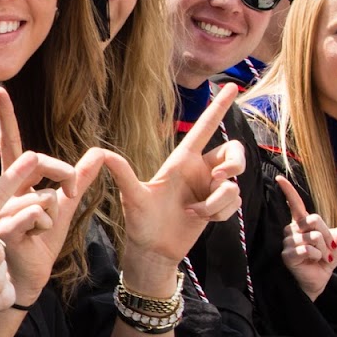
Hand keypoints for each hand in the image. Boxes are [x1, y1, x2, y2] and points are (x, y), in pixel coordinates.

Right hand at [0, 87, 105, 306]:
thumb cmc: (40, 244)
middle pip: (37, 163)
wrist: (29, 278)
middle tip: (69, 193)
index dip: (7, 119)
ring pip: (44, 194)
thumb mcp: (65, 208)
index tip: (1, 92)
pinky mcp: (4, 226)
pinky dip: (45, 227)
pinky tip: (32, 241)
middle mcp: (6, 191)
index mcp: (18, 185)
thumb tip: (97, 152)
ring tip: (38, 234)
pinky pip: (38, 213)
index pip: (13, 146)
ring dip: (52, 216)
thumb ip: (79, 179)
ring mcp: (2, 207)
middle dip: (63, 176)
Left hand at [97, 83, 246, 274]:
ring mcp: (210, 189)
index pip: (204, 128)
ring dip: (218, 201)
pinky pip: (235, 202)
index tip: (232, 85)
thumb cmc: (140, 222)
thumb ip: (121, 173)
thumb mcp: (131, 196)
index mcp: (181, 160)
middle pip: (234, 152)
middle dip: (235, 162)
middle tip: (219, 177)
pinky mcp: (218, 207)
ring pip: (234, 184)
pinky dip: (220, 213)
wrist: (153, 251)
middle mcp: (199, 170)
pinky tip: (201, 219)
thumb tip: (101, 153)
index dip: (218, 107)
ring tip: (196, 211)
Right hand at [275, 175, 336, 299]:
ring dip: (322, 250)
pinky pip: (308, 249)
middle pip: (314, 220)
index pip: (295, 203)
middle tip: (325, 249)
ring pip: (314, 237)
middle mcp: (293, 229)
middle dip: (326, 236)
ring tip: (318, 257)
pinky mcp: (288, 255)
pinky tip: (311, 261)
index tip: (279, 177)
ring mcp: (288, 241)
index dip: (288, 190)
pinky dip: (316, 256)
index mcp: (303, 222)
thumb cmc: (326, 257)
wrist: (321, 278)